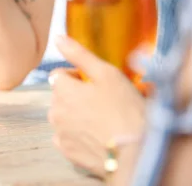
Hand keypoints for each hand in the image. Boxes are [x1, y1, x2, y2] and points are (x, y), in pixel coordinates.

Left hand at [48, 36, 145, 176]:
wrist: (136, 152)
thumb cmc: (125, 109)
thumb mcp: (106, 73)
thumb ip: (79, 54)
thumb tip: (58, 38)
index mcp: (62, 90)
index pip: (58, 75)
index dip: (76, 76)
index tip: (94, 82)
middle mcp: (55, 112)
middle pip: (61, 96)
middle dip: (76, 95)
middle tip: (103, 101)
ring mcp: (60, 134)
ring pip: (63, 117)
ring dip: (77, 115)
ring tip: (103, 119)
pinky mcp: (68, 153)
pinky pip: (67, 138)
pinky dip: (78, 135)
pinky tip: (97, 135)